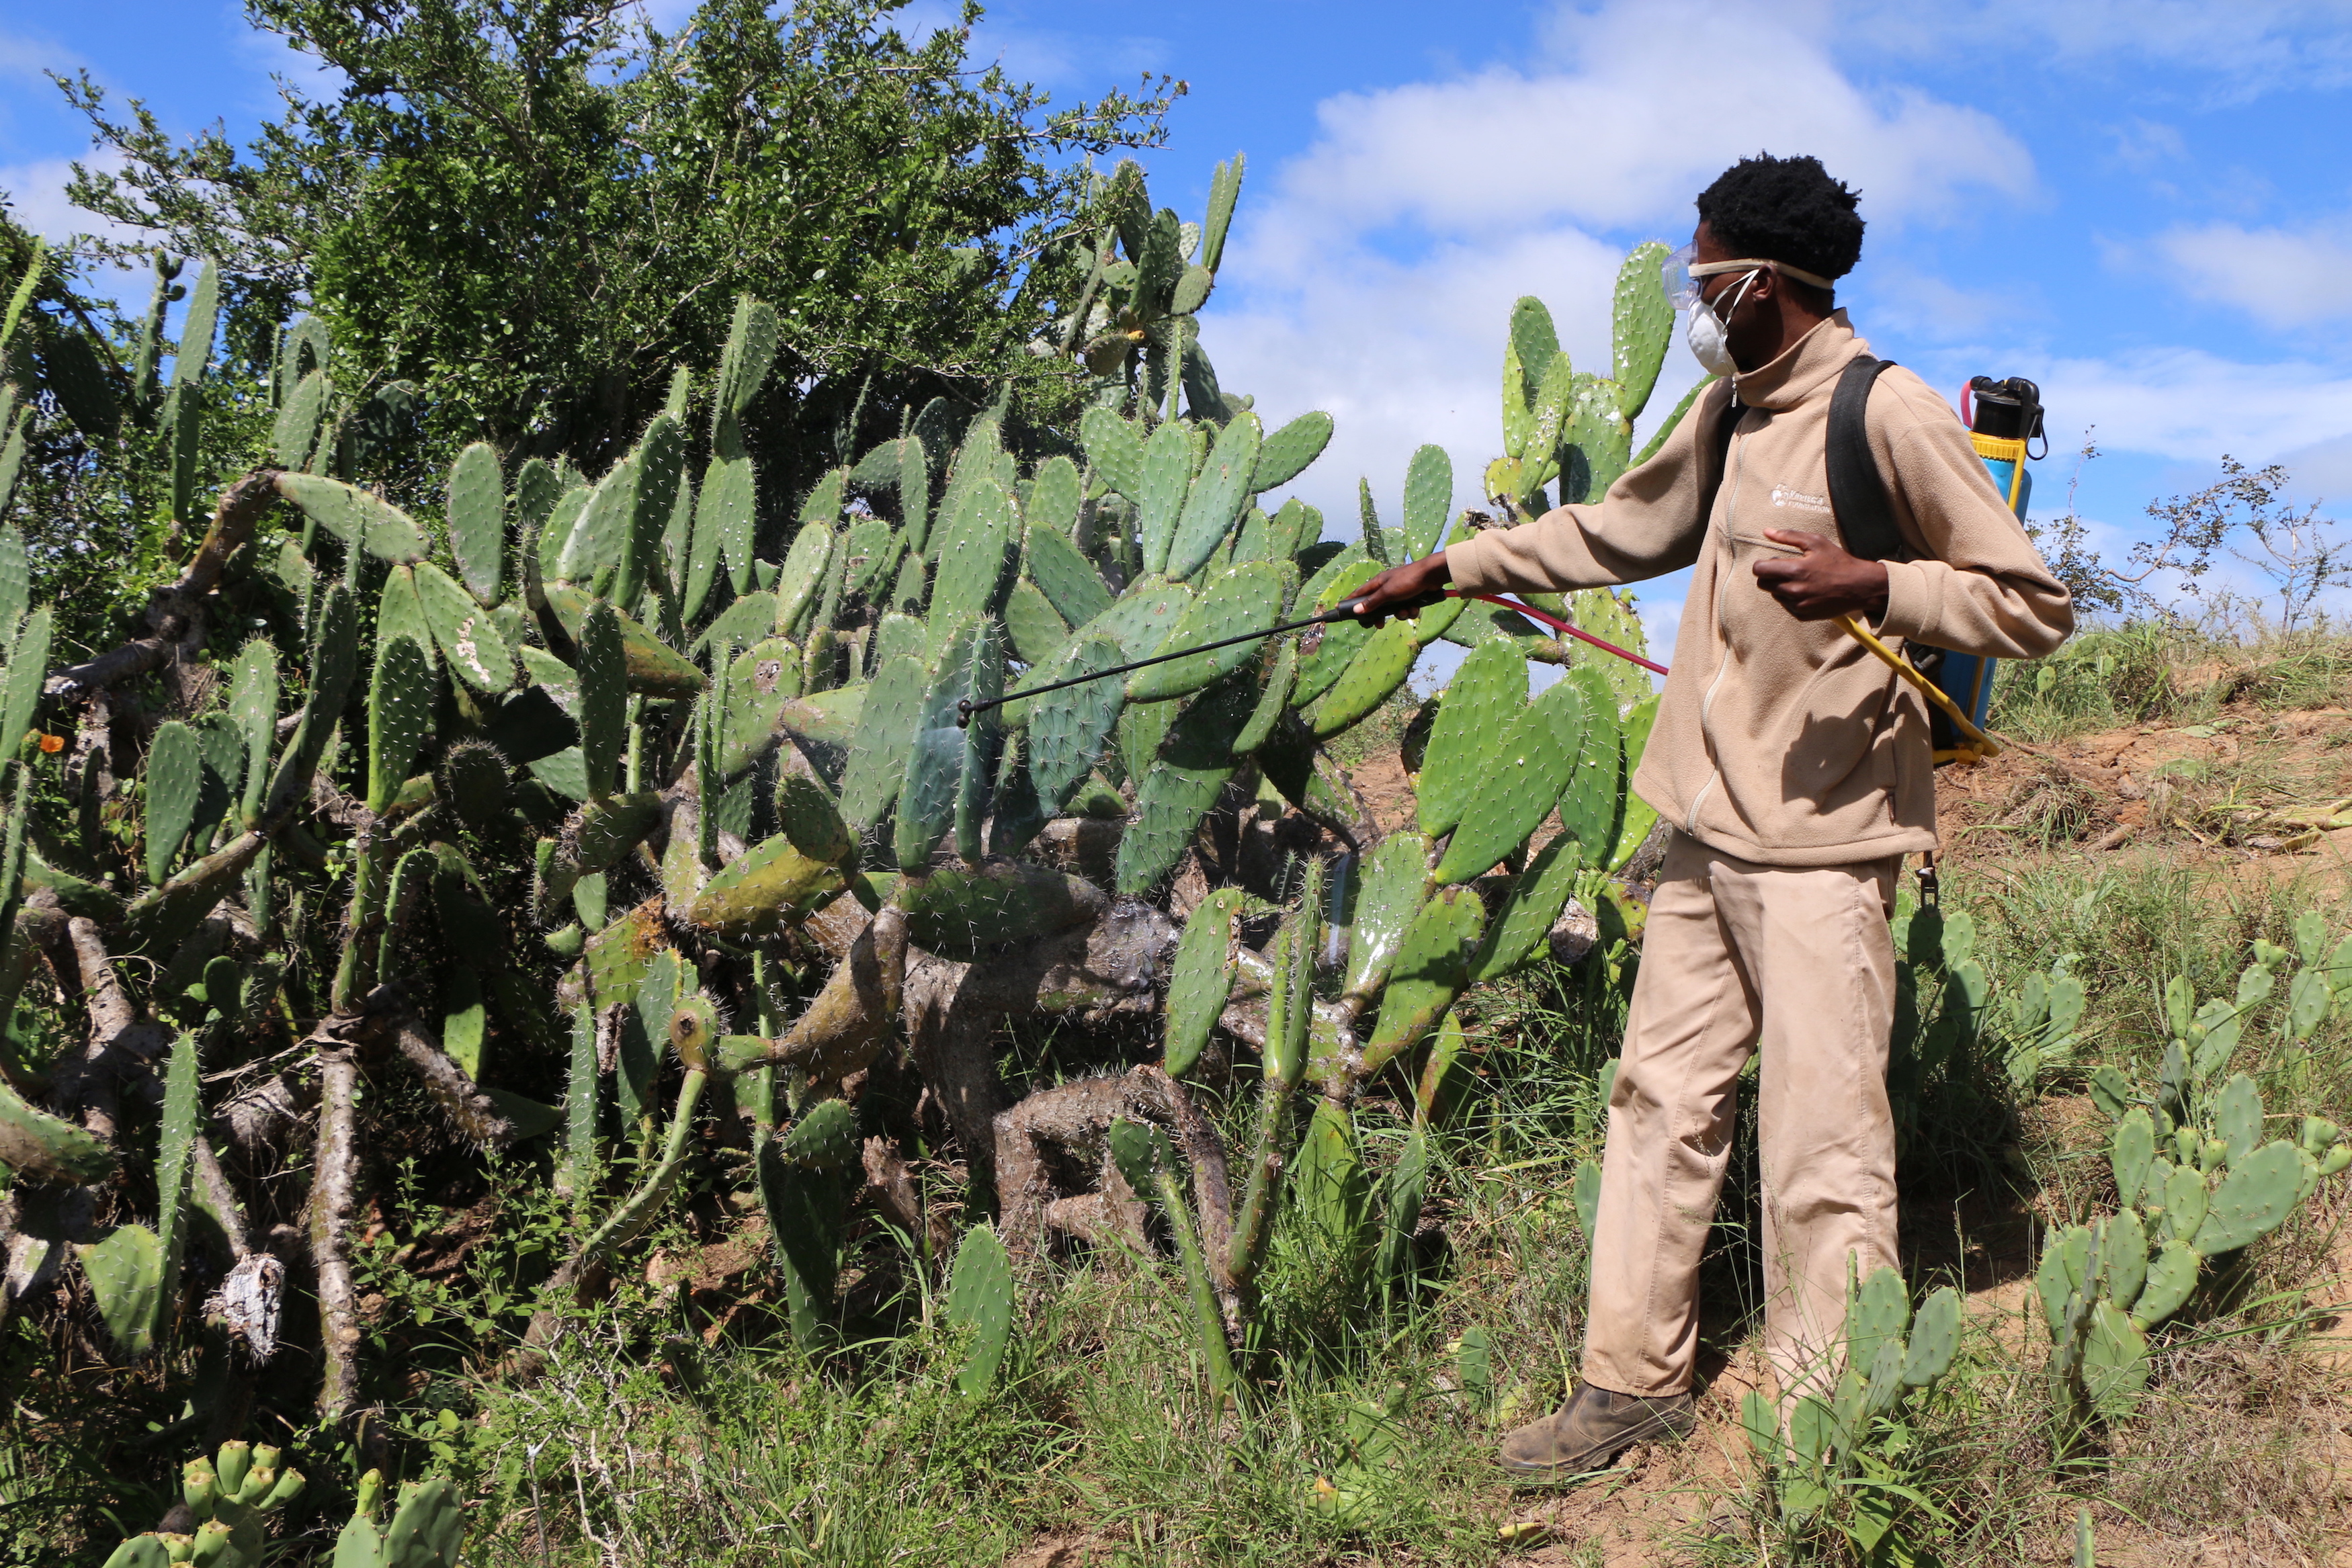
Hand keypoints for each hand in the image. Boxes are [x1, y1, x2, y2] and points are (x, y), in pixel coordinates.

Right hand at [1348, 552, 1452, 625]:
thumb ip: (1372, 603)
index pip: (1359, 593)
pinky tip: (1415, 608)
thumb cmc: (1408, 580)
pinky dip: (1410, 610)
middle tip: (1379, 625)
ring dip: (1400, 614)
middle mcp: (1387, 588)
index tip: (1340, 608)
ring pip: (1393, 610)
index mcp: (1378, 583)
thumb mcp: (1388, 593)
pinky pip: (1406, 609)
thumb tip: (1356, 611)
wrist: (1432, 576)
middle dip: (1380, 616)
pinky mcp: (1411, 597)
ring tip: (1405, 611)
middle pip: (1376, 606)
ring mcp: (1399, 593)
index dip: (1350, 601)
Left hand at [1752, 530, 1888, 620]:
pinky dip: (1791, 598)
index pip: (1759, 570)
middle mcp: (1794, 590)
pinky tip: (1806, 590)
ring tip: (1800, 579)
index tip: (1772, 561)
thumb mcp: (1816, 542)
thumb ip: (1789, 536)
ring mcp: (1797, 605)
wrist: (1859, 586)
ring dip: (1780, 587)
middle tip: (1785, 569)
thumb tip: (1766, 531)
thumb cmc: (1838, 561)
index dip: (1762, 564)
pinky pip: (1786, 605)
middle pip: (1762, 584)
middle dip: (1769, 575)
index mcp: (1795, 570)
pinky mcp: (1802, 615)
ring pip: (1774, 594)